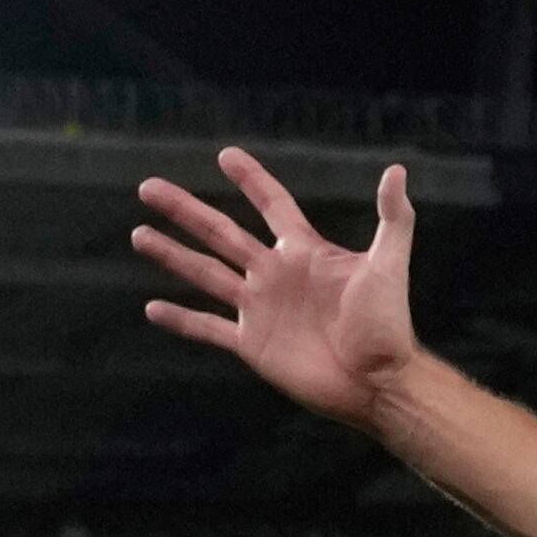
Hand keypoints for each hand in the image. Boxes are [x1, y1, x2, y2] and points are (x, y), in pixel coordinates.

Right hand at [135, 148, 423, 428]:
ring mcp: (260, 309)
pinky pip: (207, 328)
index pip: (272, 206)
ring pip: (205, 274)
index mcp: (304, 253)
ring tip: (139, 234)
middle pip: (221, 233)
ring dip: (172, 254)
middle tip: (148, 187)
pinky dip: (181, 319)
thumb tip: (398, 170)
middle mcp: (275, 275)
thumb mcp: (389, 265)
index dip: (251, 180)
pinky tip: (152, 307)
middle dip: (185, 210)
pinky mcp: (251, 344)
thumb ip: (394, 218)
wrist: (377, 381)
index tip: (225, 155)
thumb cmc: (387, 324)